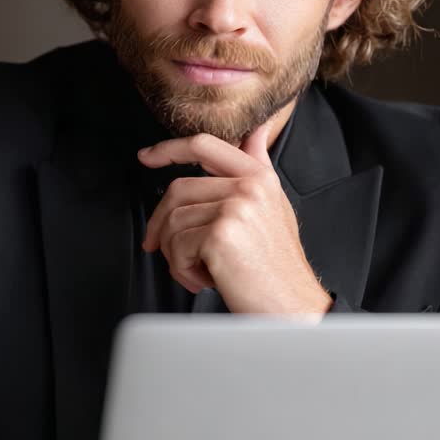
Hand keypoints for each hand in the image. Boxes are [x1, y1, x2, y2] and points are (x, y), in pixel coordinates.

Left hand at [139, 118, 331, 316]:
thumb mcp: (274, 207)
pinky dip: (182, 270)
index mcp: (259, 176)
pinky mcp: (221, 235)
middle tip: (165, 249)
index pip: (204, 145)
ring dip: (175, 254)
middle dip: (161, 224)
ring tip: (200, 270)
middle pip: (177, 190)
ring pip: (172, 221)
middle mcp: (248, 187)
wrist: (293, 307)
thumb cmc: (277, 266)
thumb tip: (257, 132)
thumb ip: (258, 167)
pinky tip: (206, 280)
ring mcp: (235, 208)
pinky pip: (176, 246)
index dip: (169, 148)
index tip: (146, 157)